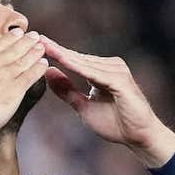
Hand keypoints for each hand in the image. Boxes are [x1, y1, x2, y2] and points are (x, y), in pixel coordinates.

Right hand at [0, 30, 47, 148]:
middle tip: (35, 36)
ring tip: (42, 47)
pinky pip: (30, 75)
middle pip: (13, 49)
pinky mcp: (15, 89)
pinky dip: (39, 69)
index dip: (9, 40)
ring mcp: (4, 76)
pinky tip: (44, 64)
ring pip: (23, 60)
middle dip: (26, 42)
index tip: (17, 34)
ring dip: (34, 52)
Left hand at [39, 35, 174, 167]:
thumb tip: (48, 72)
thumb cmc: (116, 123)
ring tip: (44, 47)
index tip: (36, 44)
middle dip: (56, 49)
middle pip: (77, 56)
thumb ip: (67, 91)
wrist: (139, 136)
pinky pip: (94, 72)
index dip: (55, 52)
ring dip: (64, 55)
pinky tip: (62, 61)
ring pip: (84, 62)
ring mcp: (116, 71)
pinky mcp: (120, 80)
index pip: (74, 60)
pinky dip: (78, 67)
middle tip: (35, 38)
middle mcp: (110, 66)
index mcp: (100, 72)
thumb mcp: (84, 107)